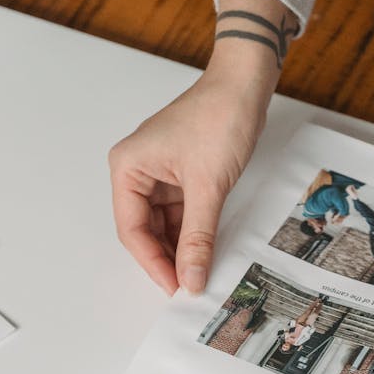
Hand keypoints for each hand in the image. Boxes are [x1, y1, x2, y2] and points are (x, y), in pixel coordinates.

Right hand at [109, 0, 287, 294]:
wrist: (245, 85)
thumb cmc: (220, 119)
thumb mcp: (208, 186)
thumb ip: (198, 237)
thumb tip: (191, 279)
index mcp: (128, 167)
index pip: (132, 229)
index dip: (153, 262)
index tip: (174, 288)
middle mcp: (137, 169)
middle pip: (144, 228)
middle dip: (166, 257)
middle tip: (188, 285)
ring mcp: (159, 171)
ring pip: (164, 223)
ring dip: (180, 246)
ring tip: (199, 271)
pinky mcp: (181, 172)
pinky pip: (181, 210)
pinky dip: (192, 230)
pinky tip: (205, 249)